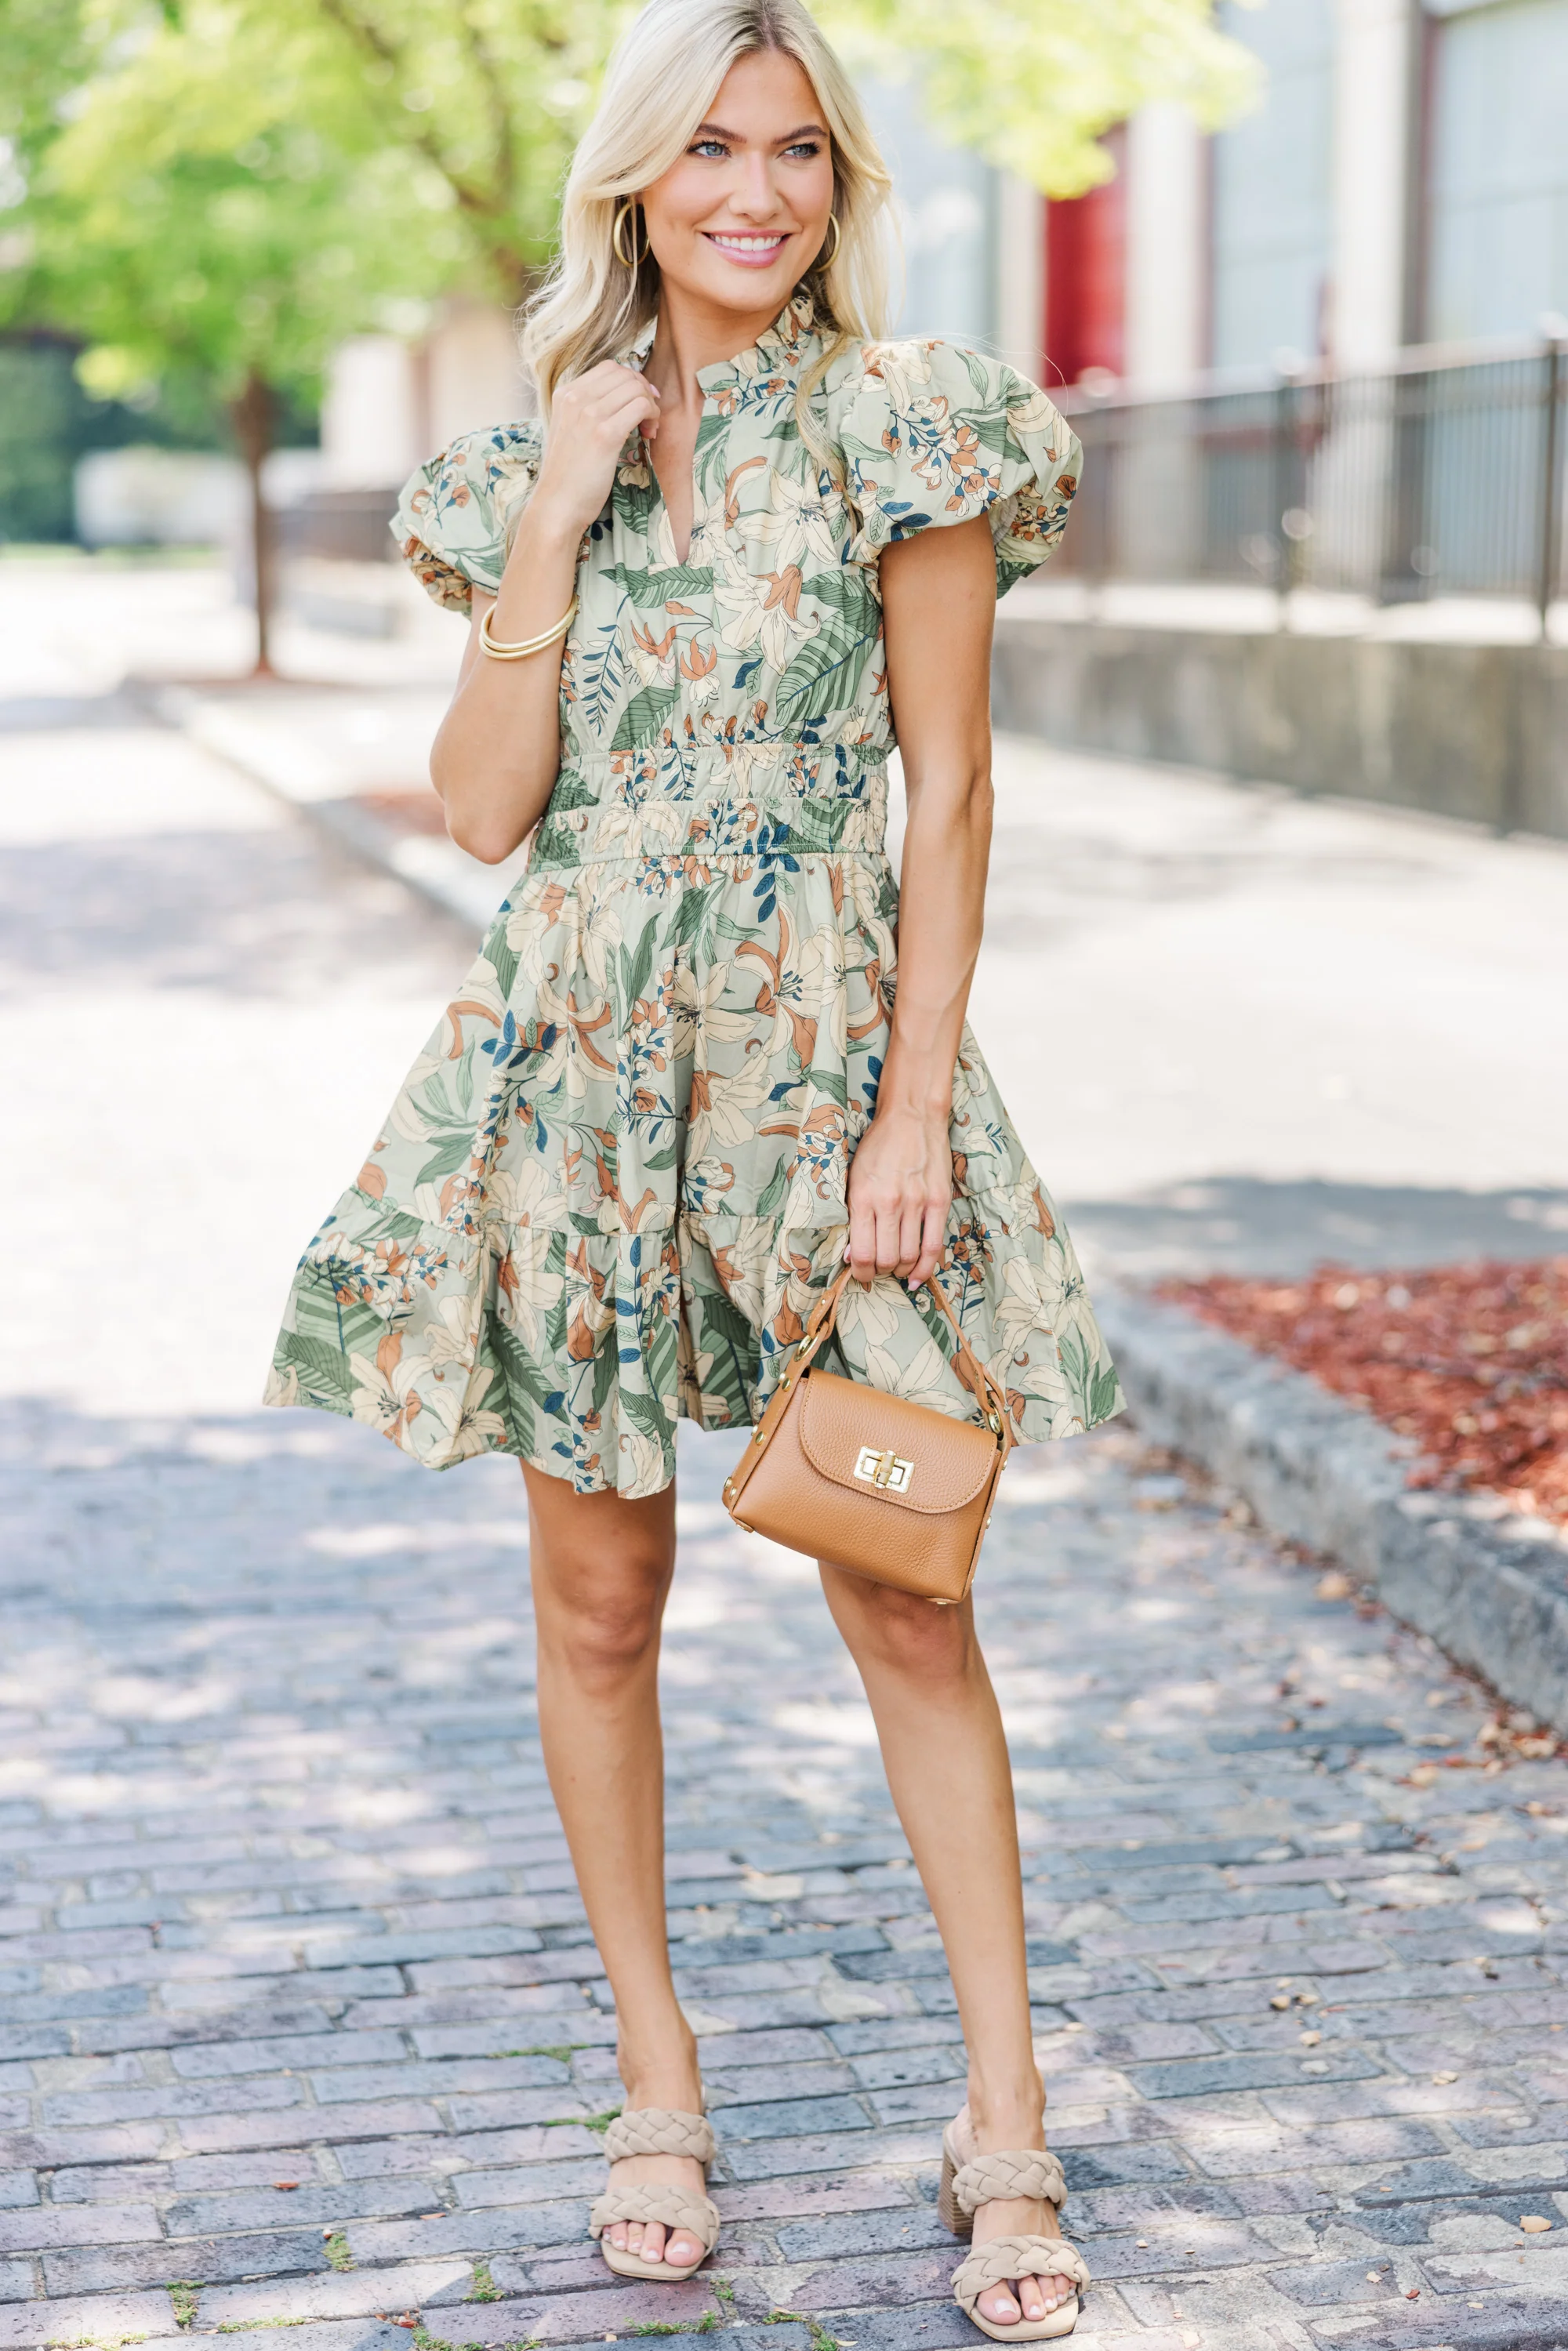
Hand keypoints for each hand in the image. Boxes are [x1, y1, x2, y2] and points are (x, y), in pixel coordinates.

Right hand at [528, 359, 661, 544]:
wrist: (557, 505)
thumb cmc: (567, 475)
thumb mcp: (570, 431)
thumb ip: (586, 410)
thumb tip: (621, 398)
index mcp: (565, 394)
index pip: (609, 368)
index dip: (631, 381)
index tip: (639, 402)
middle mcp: (575, 398)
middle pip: (625, 374)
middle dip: (644, 391)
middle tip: (648, 416)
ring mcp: (589, 414)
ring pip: (636, 388)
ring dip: (650, 405)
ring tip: (649, 428)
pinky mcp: (605, 434)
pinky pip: (641, 406)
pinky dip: (652, 416)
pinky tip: (649, 434)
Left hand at [845, 1105, 951, 1286]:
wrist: (911, 1117)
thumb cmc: (878, 1146)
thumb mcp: (854, 1177)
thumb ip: (852, 1215)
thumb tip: (852, 1255)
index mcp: (863, 1197)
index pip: (862, 1253)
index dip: (861, 1273)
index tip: (861, 1274)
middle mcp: (890, 1203)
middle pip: (885, 1259)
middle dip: (879, 1273)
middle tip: (878, 1271)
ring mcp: (917, 1203)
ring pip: (909, 1256)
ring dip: (900, 1270)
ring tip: (895, 1268)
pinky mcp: (939, 1202)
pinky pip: (934, 1246)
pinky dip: (925, 1267)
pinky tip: (916, 1277)